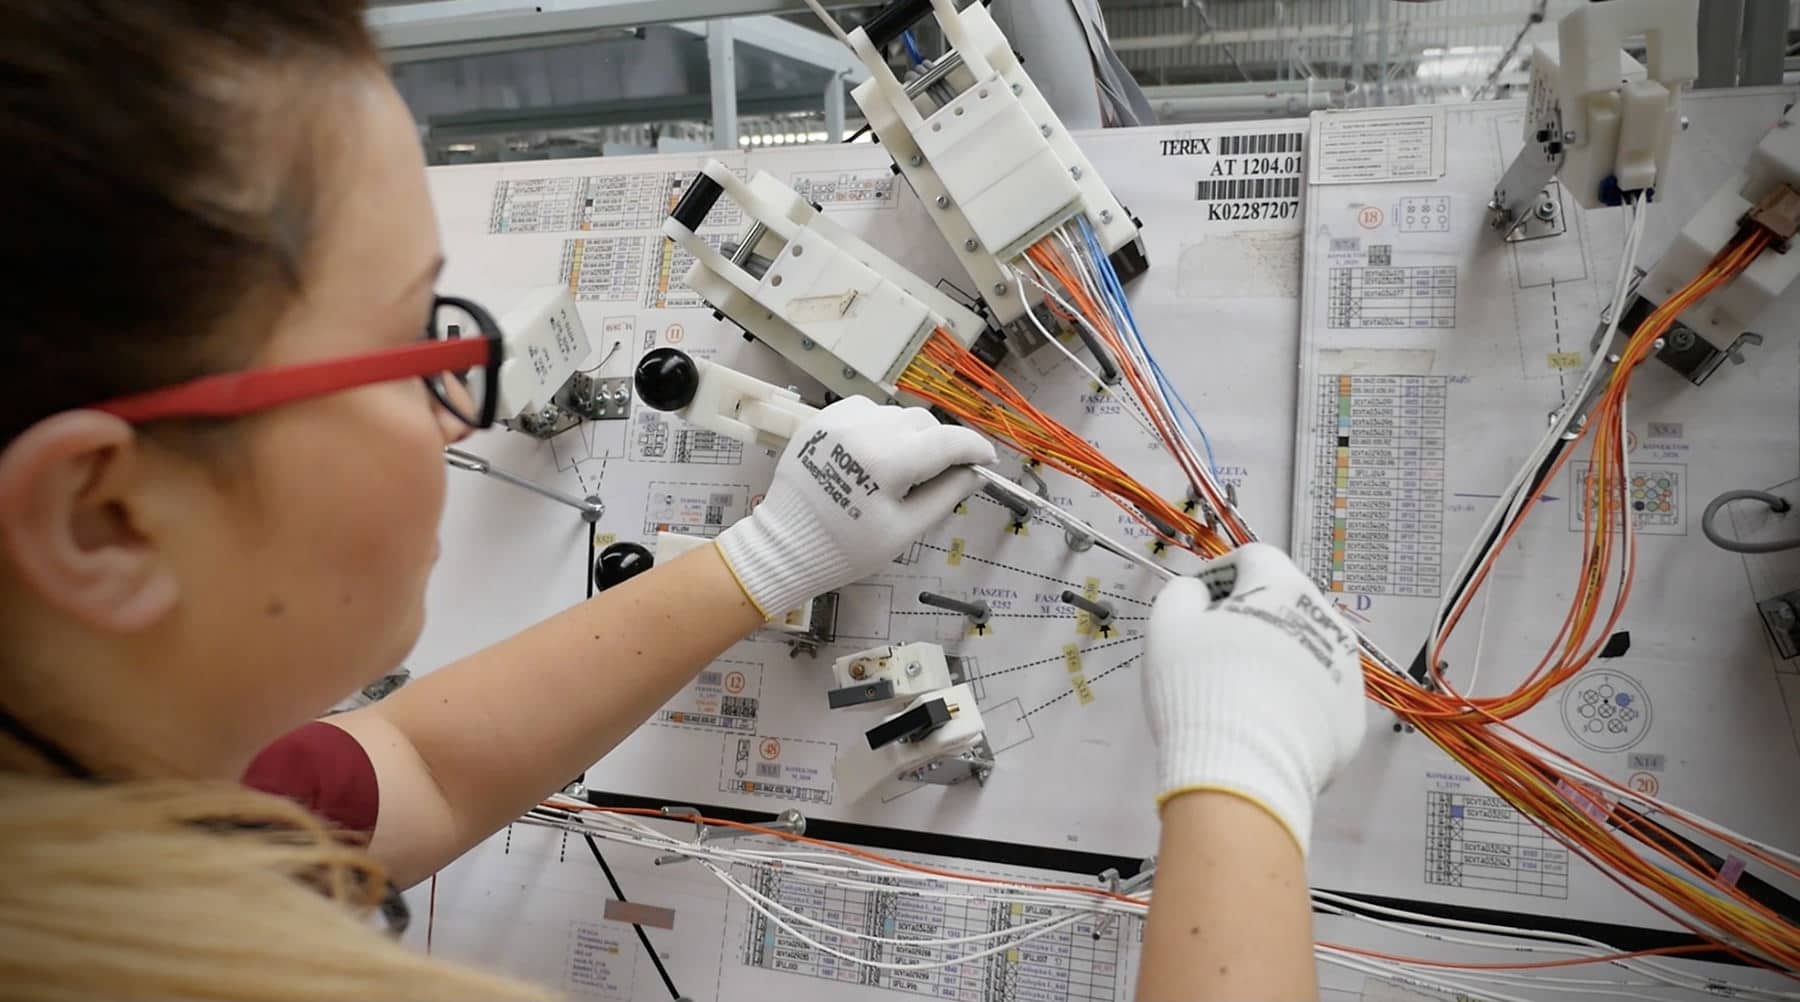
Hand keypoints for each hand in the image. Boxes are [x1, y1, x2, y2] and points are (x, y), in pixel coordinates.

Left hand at [717, 397, 994, 617]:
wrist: (786, 545)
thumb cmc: (848, 548)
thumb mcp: (905, 529)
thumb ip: (945, 495)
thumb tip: (975, 473)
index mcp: (889, 460)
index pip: (949, 441)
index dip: (974, 449)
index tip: (987, 460)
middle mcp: (866, 429)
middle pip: (924, 424)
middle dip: (939, 446)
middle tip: (938, 476)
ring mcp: (841, 420)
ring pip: (896, 415)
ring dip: (909, 436)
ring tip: (898, 470)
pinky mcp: (823, 419)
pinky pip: (866, 411)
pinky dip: (879, 427)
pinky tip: (872, 454)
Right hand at [1142, 542, 1366, 855]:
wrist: (1243, 769)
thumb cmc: (1201, 685)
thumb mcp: (1168, 627)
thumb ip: (1182, 594)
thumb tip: (1200, 595)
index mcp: (1282, 587)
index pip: (1254, 557)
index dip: (1221, 574)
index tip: (1198, 604)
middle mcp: (1326, 619)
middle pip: (1285, 604)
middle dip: (1251, 618)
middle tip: (1214, 650)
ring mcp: (1346, 670)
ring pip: (1307, 650)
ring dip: (1277, 658)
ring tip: (1240, 692)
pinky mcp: (1351, 717)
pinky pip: (1318, 697)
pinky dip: (1294, 701)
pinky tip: (1264, 724)